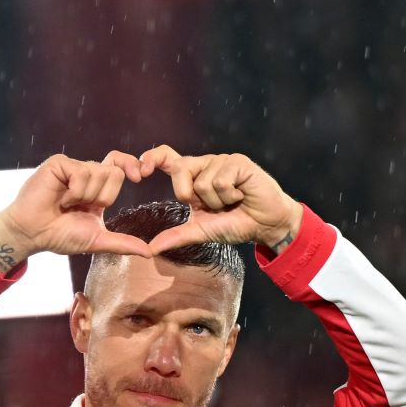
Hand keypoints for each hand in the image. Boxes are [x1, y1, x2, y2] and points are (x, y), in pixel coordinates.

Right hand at [0, 153, 151, 272]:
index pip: (120, 167)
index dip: (132, 166)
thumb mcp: (97, 240)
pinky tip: (59, 199)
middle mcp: (86, 173)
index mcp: (97, 187)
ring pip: (99, 173)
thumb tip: (149, 253)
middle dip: (103, 197)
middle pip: (115, 172)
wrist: (33, 233)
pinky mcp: (59, 164)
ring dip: (85, 197)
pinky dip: (74, 192)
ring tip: (66, 204)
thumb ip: (123, 243)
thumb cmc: (60, 236)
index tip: (140, 177)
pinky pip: (82, 173)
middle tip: (82, 207)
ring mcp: (72, 167)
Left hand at [138, 146, 303, 254]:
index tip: (140, 172)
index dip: (151, 158)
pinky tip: (242, 195)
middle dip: (190, 194)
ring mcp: (222, 160)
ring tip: (232, 201)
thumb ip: (177, 236)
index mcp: (192, 175)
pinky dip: (230, 196)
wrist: (265, 225)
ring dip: (217, 201)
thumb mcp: (201, 231)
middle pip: (180, 169)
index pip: (166, 157)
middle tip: (211, 205)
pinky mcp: (238, 162)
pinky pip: (221, 181)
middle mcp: (204, 164)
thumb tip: (150, 249)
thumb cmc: (235, 223)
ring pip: (203, 181)